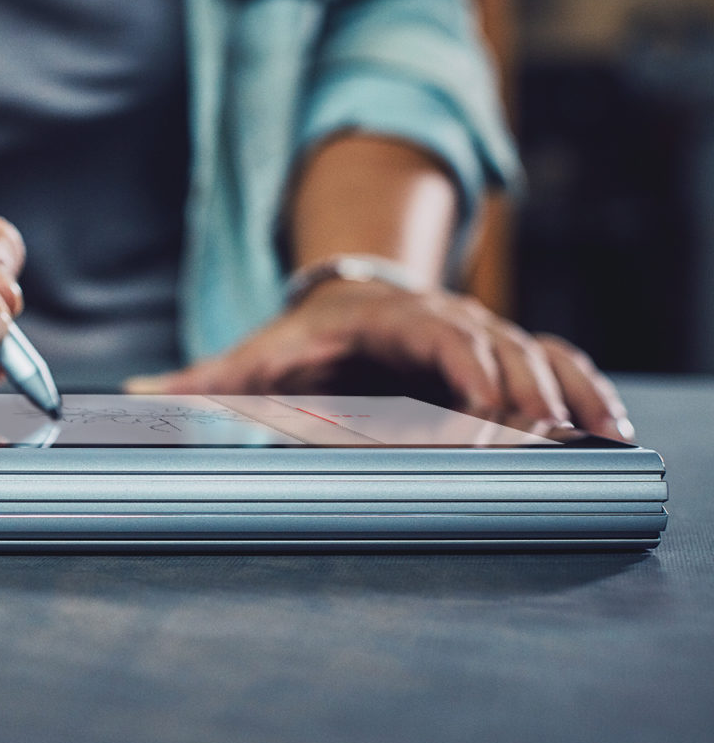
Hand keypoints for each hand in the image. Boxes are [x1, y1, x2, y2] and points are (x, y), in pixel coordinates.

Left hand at [125, 279, 633, 440]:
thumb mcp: (257, 352)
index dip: (466, 377)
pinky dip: (586, 391)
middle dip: (525, 400)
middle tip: (544, 449)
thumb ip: (202, 380)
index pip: (440, 342)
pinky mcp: (503, 353)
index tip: (484, 421)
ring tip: (594, 444)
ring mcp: (482, 333)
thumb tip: (132, 397)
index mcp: (390, 318)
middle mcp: (447, 319)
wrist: (351, 294)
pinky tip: (610, 430)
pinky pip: (558, 362)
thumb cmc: (306, 335)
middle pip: (500, 354)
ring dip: (567, 398)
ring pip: (539, 357)